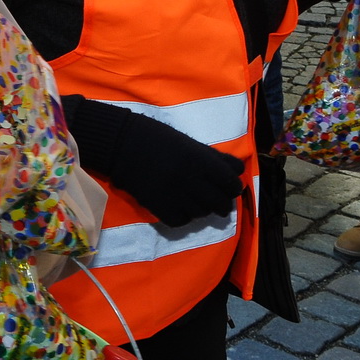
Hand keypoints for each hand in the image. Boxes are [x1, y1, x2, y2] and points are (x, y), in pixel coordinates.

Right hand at [67, 98, 244, 226]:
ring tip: (195, 201)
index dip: (233, 188)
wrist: (122, 144)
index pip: (230, 183)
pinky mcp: (158, 207)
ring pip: (201, 213)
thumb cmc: (157, 138)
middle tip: (218, 201)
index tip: (229, 188)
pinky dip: (184, 216)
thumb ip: (215, 157)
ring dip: (202, 209)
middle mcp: (190, 180)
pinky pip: (181, 221)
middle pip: (219, 203)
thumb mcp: (190, 143)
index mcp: (200, 160)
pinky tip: (180, 207)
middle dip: (222, 204)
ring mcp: (174, 195)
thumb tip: (238, 169)